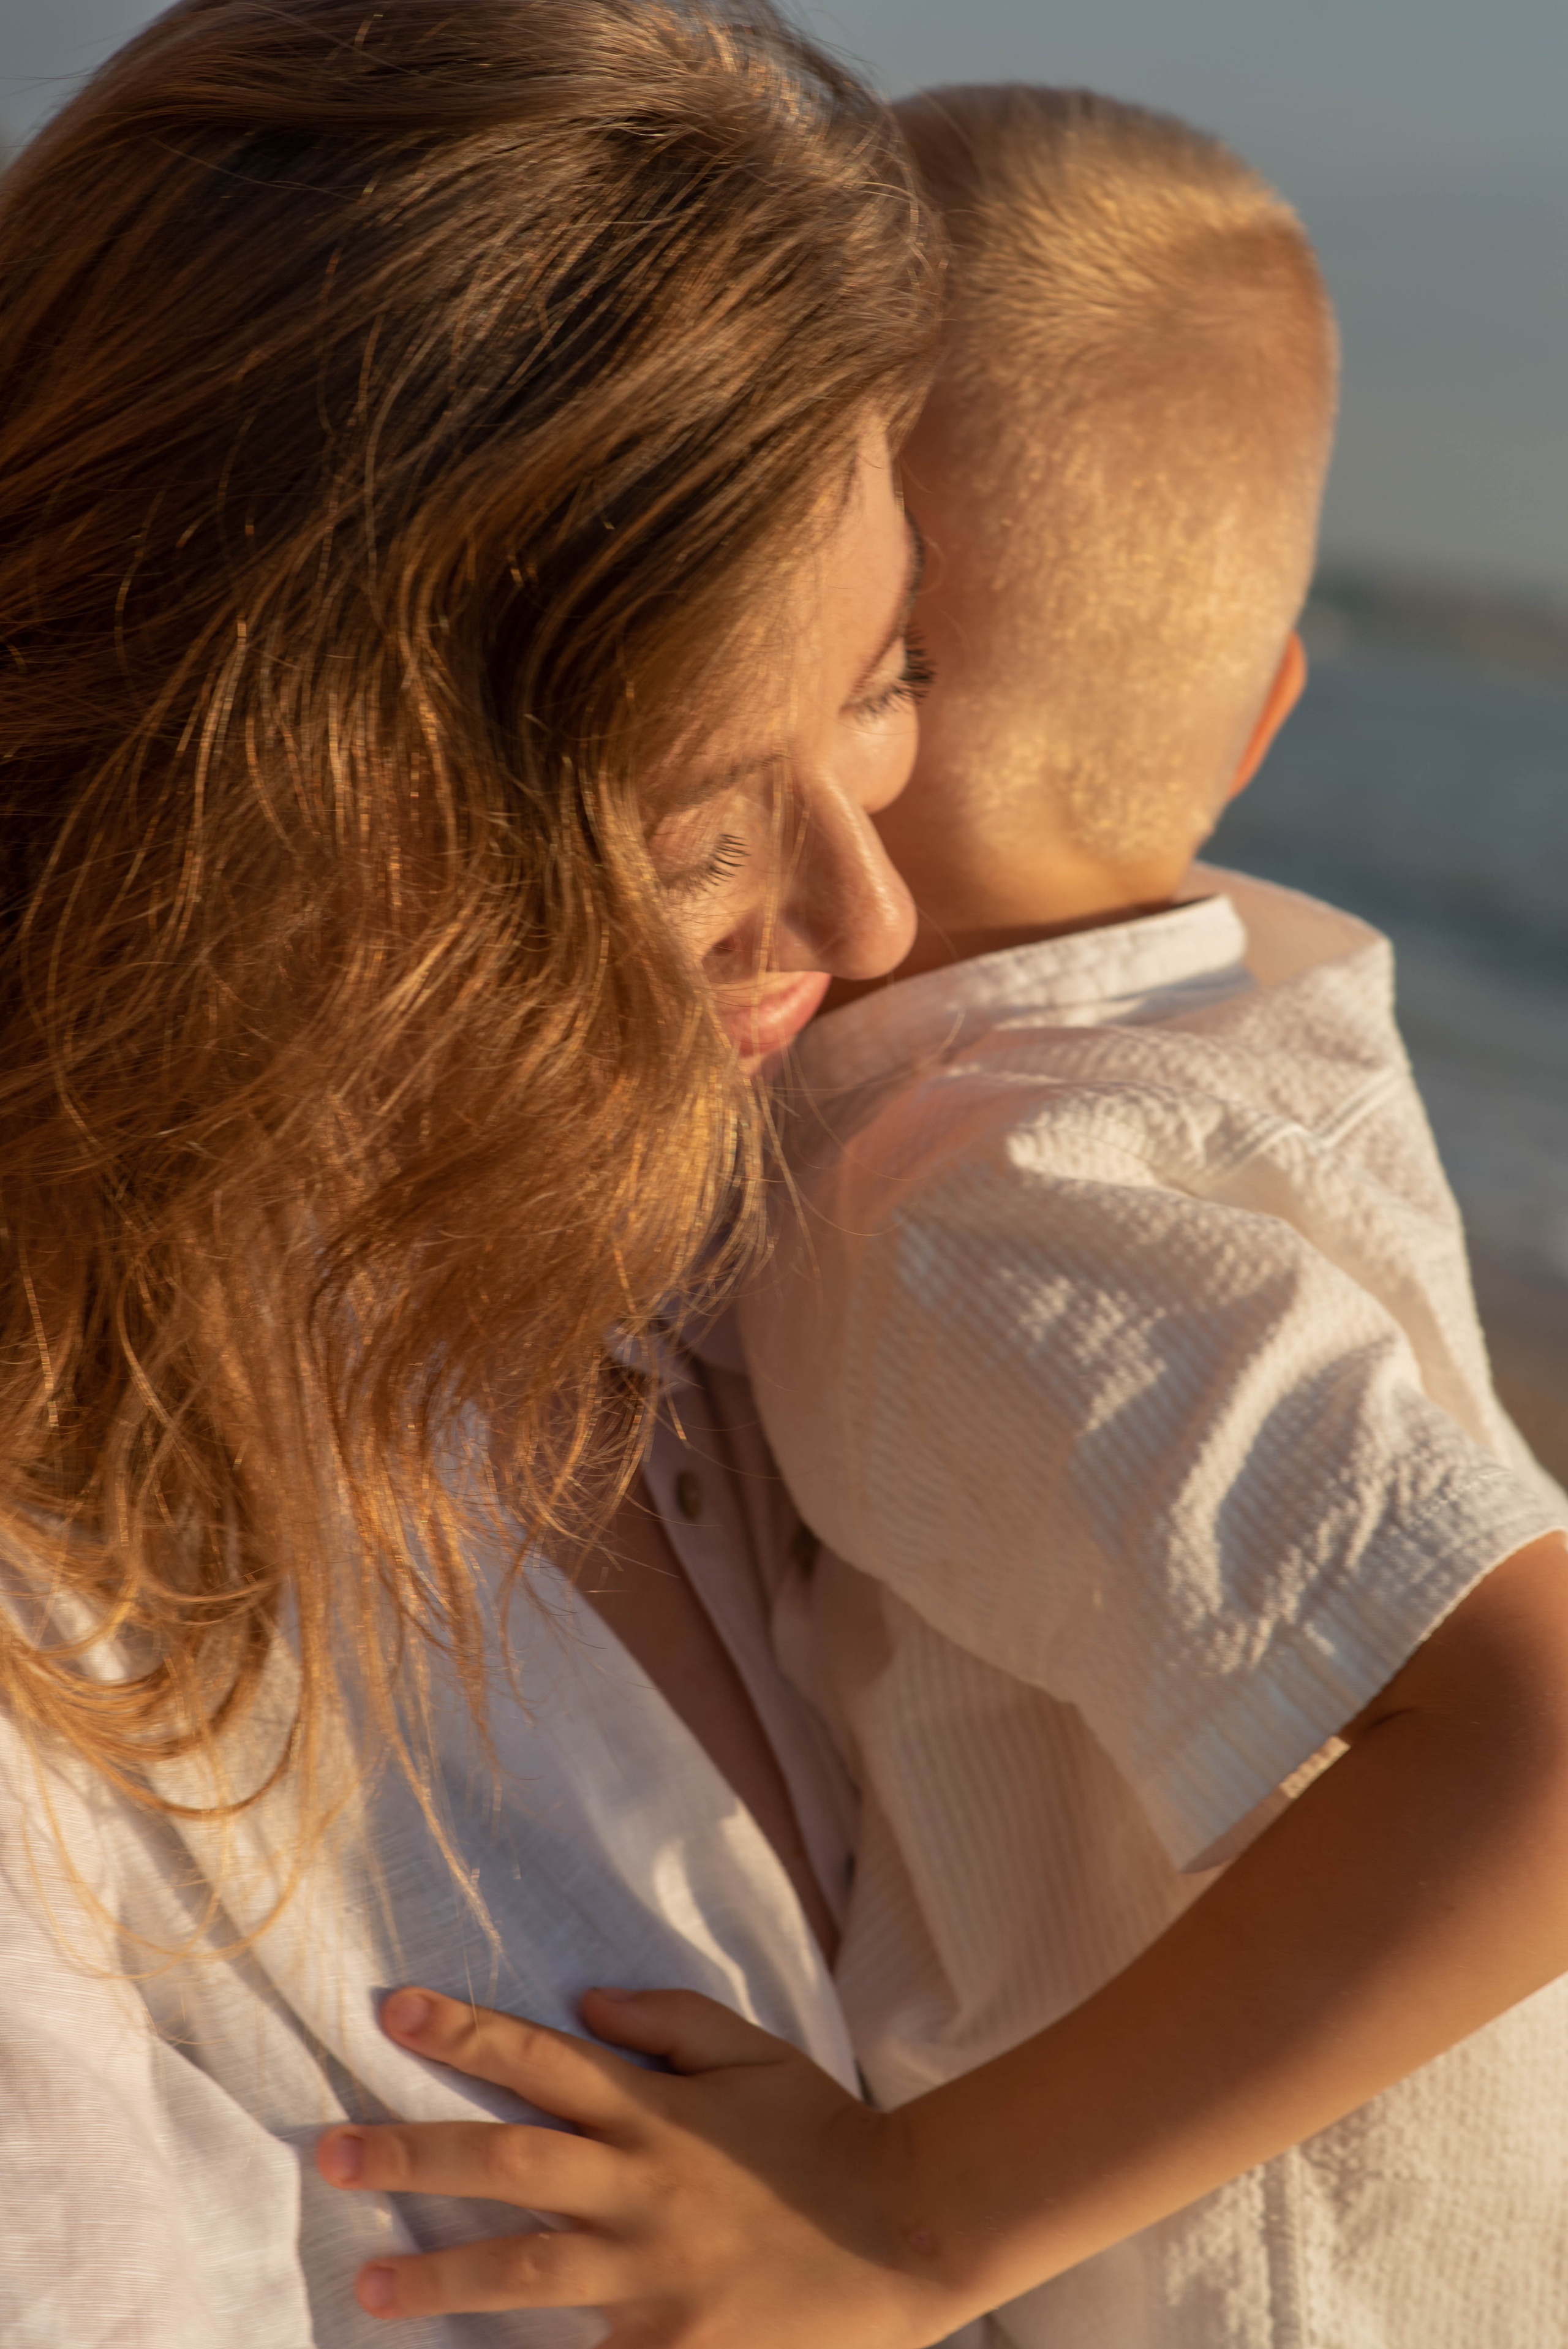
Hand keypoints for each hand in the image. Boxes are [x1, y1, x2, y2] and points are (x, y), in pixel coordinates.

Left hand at [314, 1984, 963, 2345]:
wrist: (907, 2234)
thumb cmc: (824, 2135)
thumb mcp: (754, 2051)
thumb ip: (669, 2020)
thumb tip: (583, 1997)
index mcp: (657, 2110)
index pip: (541, 2059)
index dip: (465, 2032)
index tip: (394, 2012)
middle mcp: (643, 2186)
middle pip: (509, 2161)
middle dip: (413, 2151)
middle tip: (331, 2149)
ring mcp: (655, 2272)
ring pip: (527, 2268)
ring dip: (440, 2273)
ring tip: (369, 2281)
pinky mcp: (674, 2345)